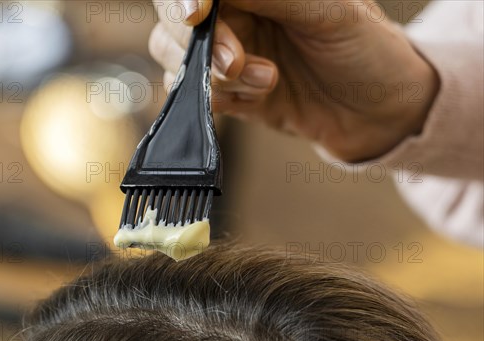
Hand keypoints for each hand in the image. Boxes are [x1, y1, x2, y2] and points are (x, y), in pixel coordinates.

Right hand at [149, 0, 438, 161]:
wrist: (378, 114)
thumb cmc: (366, 51)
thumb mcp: (328, 12)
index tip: (195, 14)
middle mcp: (239, 15)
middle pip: (177, 22)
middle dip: (204, 44)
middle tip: (236, 63)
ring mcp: (230, 56)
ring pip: (179, 60)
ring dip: (216, 76)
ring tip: (266, 80)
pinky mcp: (231, 95)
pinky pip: (196, 96)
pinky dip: (219, 99)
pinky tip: (258, 96)